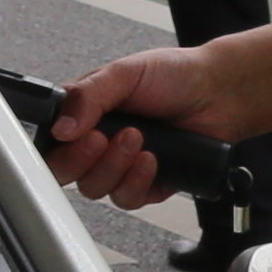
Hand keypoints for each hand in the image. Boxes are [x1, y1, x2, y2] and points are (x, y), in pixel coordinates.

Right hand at [43, 44, 211, 204]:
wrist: (220, 91)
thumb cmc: (175, 75)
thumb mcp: (125, 73)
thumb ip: (88, 96)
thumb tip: (62, 126)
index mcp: (85, 114)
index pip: (52, 143)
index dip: (57, 148)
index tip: (72, 136)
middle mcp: (100, 143)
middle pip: (66, 173)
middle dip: (82, 160)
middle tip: (103, 139)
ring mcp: (122, 165)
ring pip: (96, 188)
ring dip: (114, 167)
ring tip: (138, 140)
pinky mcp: (147, 183)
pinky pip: (128, 198)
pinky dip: (137, 181)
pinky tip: (152, 160)